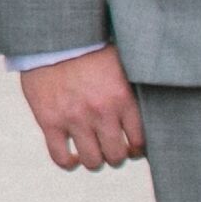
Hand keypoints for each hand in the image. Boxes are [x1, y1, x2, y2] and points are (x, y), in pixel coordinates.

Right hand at [22, 47, 146, 171]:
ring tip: (91, 151)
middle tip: (110, 148)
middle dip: (115, 155)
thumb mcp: (120, 65)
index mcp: (122, 99)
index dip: (137, 149)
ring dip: (94, 160)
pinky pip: (60, 156)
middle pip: (117, 156)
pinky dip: (68, 163)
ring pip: (93, 161)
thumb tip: (152, 109)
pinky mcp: (48, 120)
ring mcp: (73, 118)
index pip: (140, 141)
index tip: (131, 147)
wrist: (51, 38)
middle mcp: (100, 112)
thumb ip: (133, 91)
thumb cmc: (89, 49)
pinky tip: (72, 157)